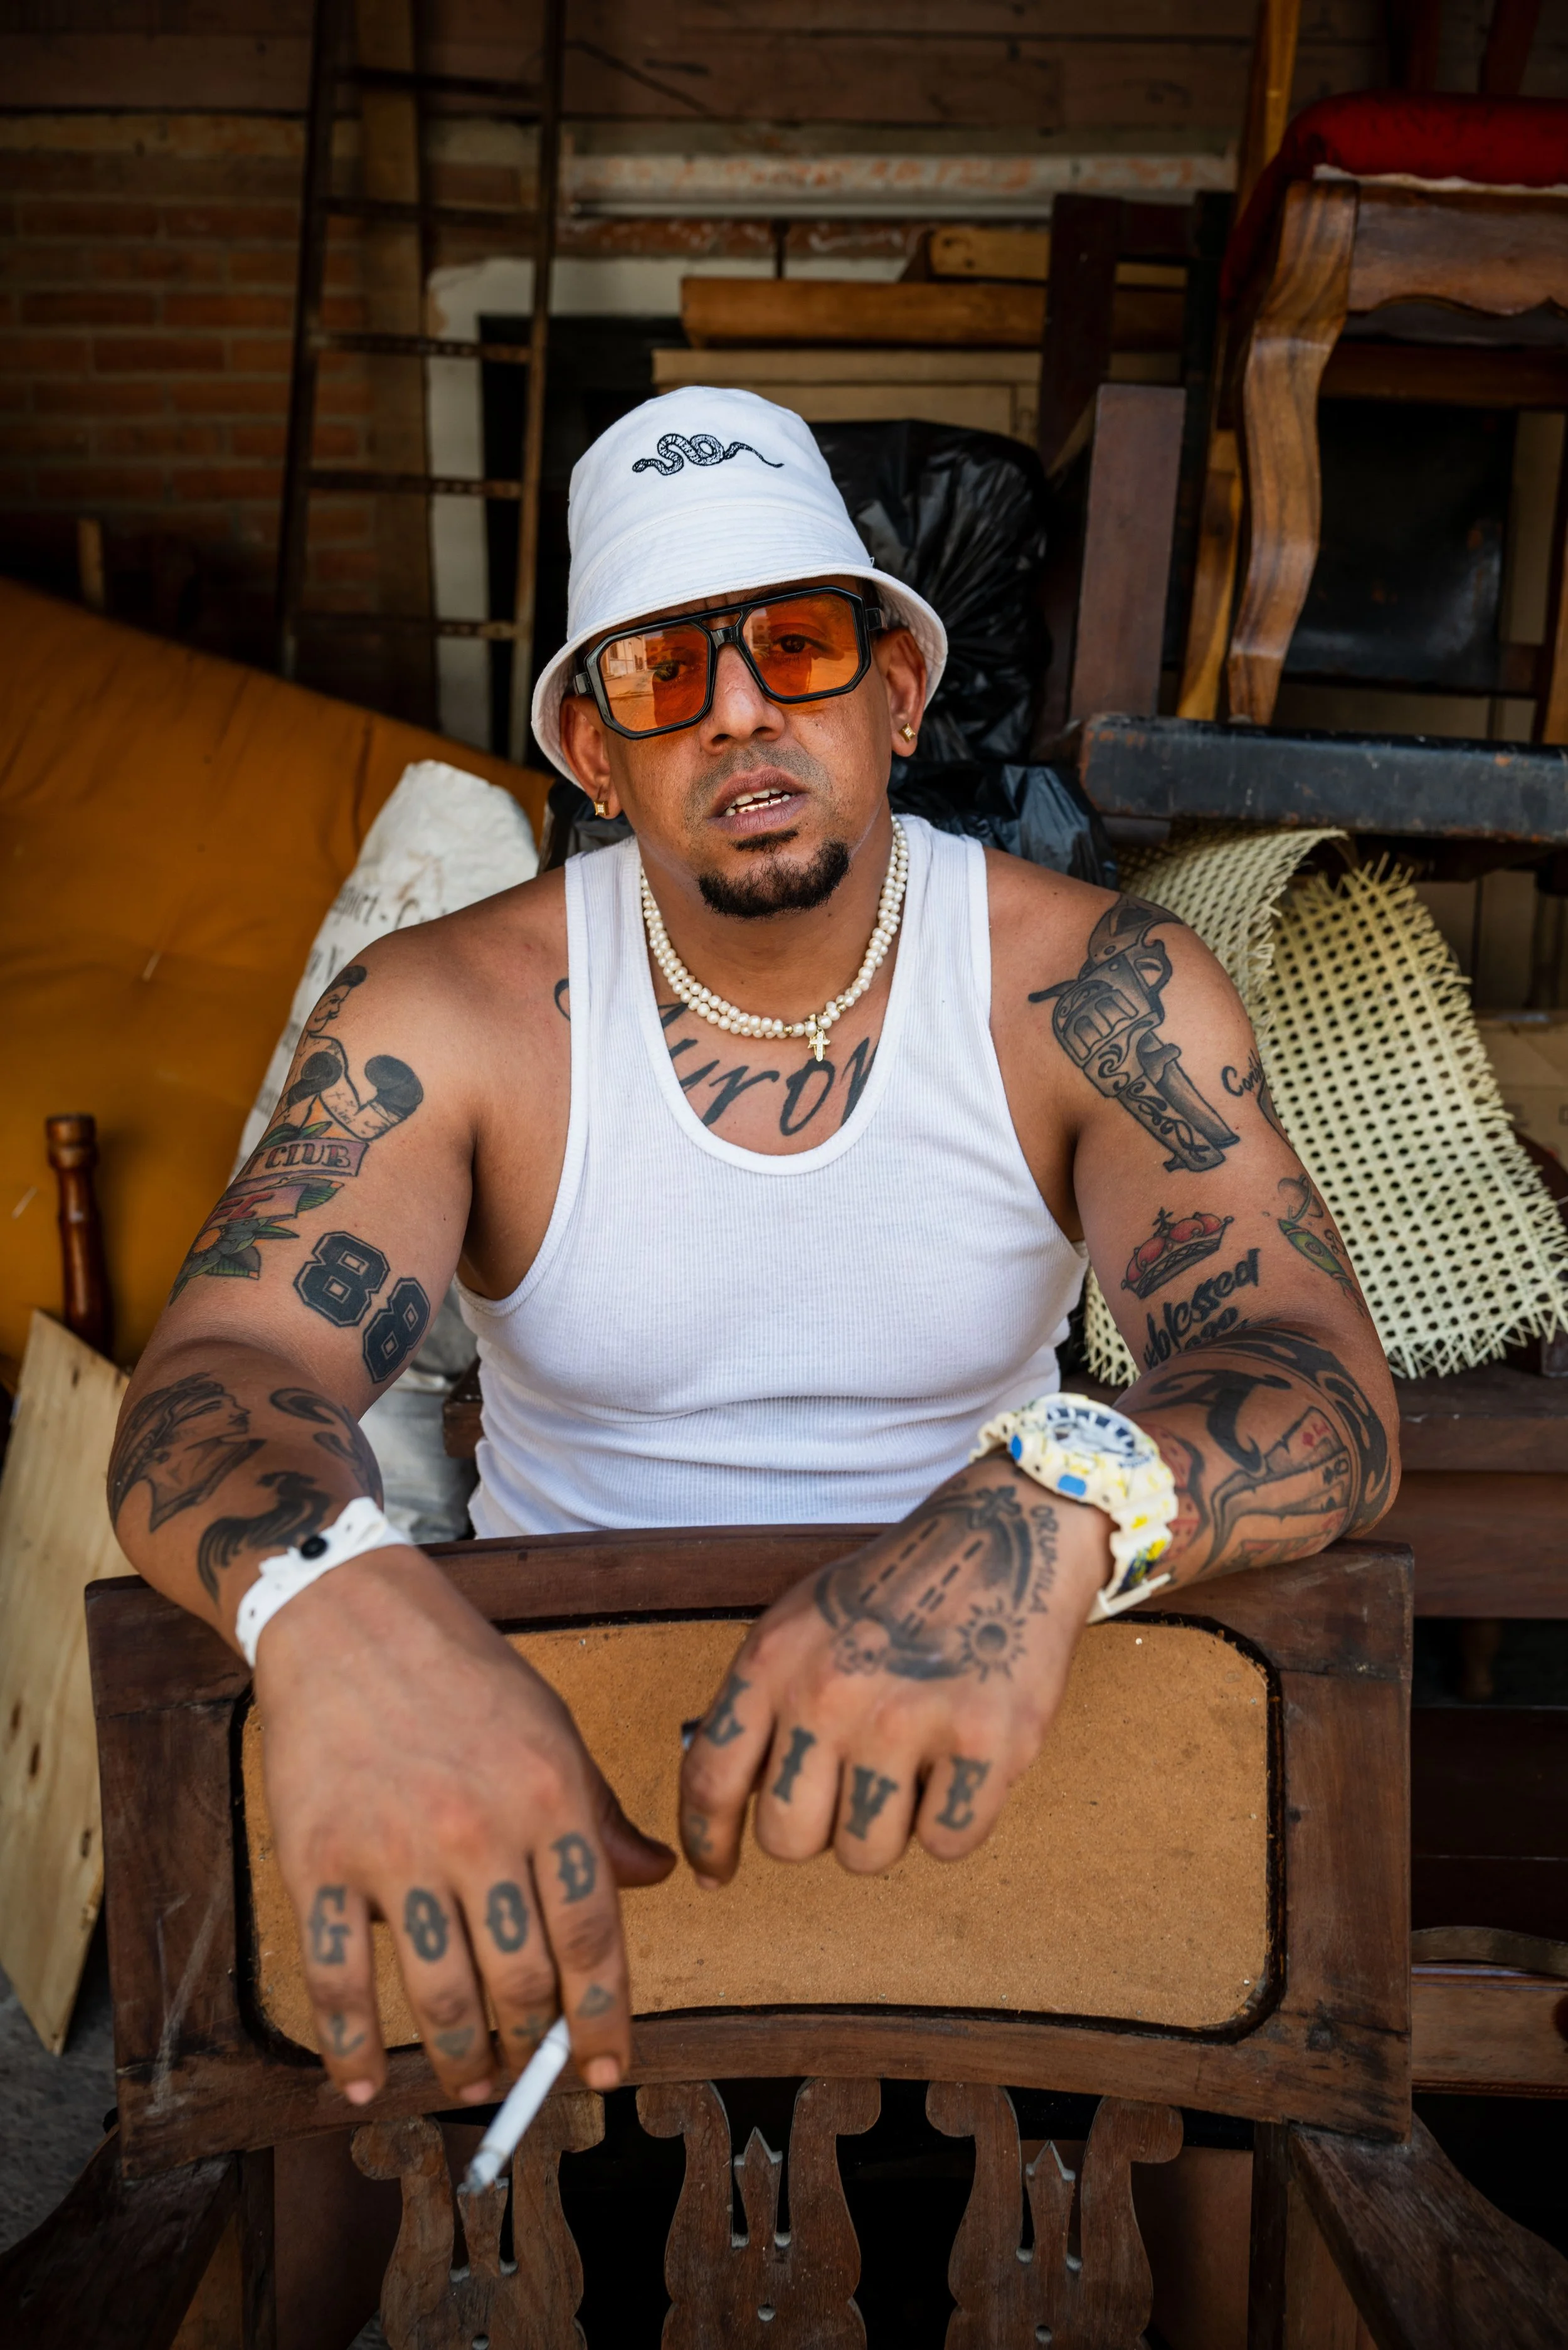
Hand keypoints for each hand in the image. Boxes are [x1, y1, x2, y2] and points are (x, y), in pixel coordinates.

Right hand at [254, 1544, 674, 2106]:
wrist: (347, 1619)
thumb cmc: (460, 1672)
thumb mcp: (553, 1728)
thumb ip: (599, 1814)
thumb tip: (654, 1877)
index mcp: (549, 1798)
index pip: (593, 1936)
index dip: (605, 2017)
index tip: (609, 2067)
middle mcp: (479, 1832)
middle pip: (522, 1981)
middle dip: (532, 2047)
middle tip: (530, 2070)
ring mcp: (396, 1852)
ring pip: (442, 1997)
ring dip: (461, 2060)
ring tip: (470, 2080)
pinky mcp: (321, 1864)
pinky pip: (339, 1980)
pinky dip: (353, 2047)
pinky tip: (366, 2083)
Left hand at [678, 1463, 1109, 1881]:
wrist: (1009, 1536)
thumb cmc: (900, 1589)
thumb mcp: (802, 1622)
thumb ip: (762, 1702)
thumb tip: (727, 1800)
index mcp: (775, 1661)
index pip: (710, 1779)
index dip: (707, 1841)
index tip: (715, 1874)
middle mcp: (829, 1694)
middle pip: (788, 1838)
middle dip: (819, 1828)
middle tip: (853, 1785)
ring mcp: (907, 1721)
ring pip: (867, 1854)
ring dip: (890, 1826)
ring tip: (913, 1762)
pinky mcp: (983, 1744)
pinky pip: (947, 1844)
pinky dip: (956, 1819)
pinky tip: (961, 1763)